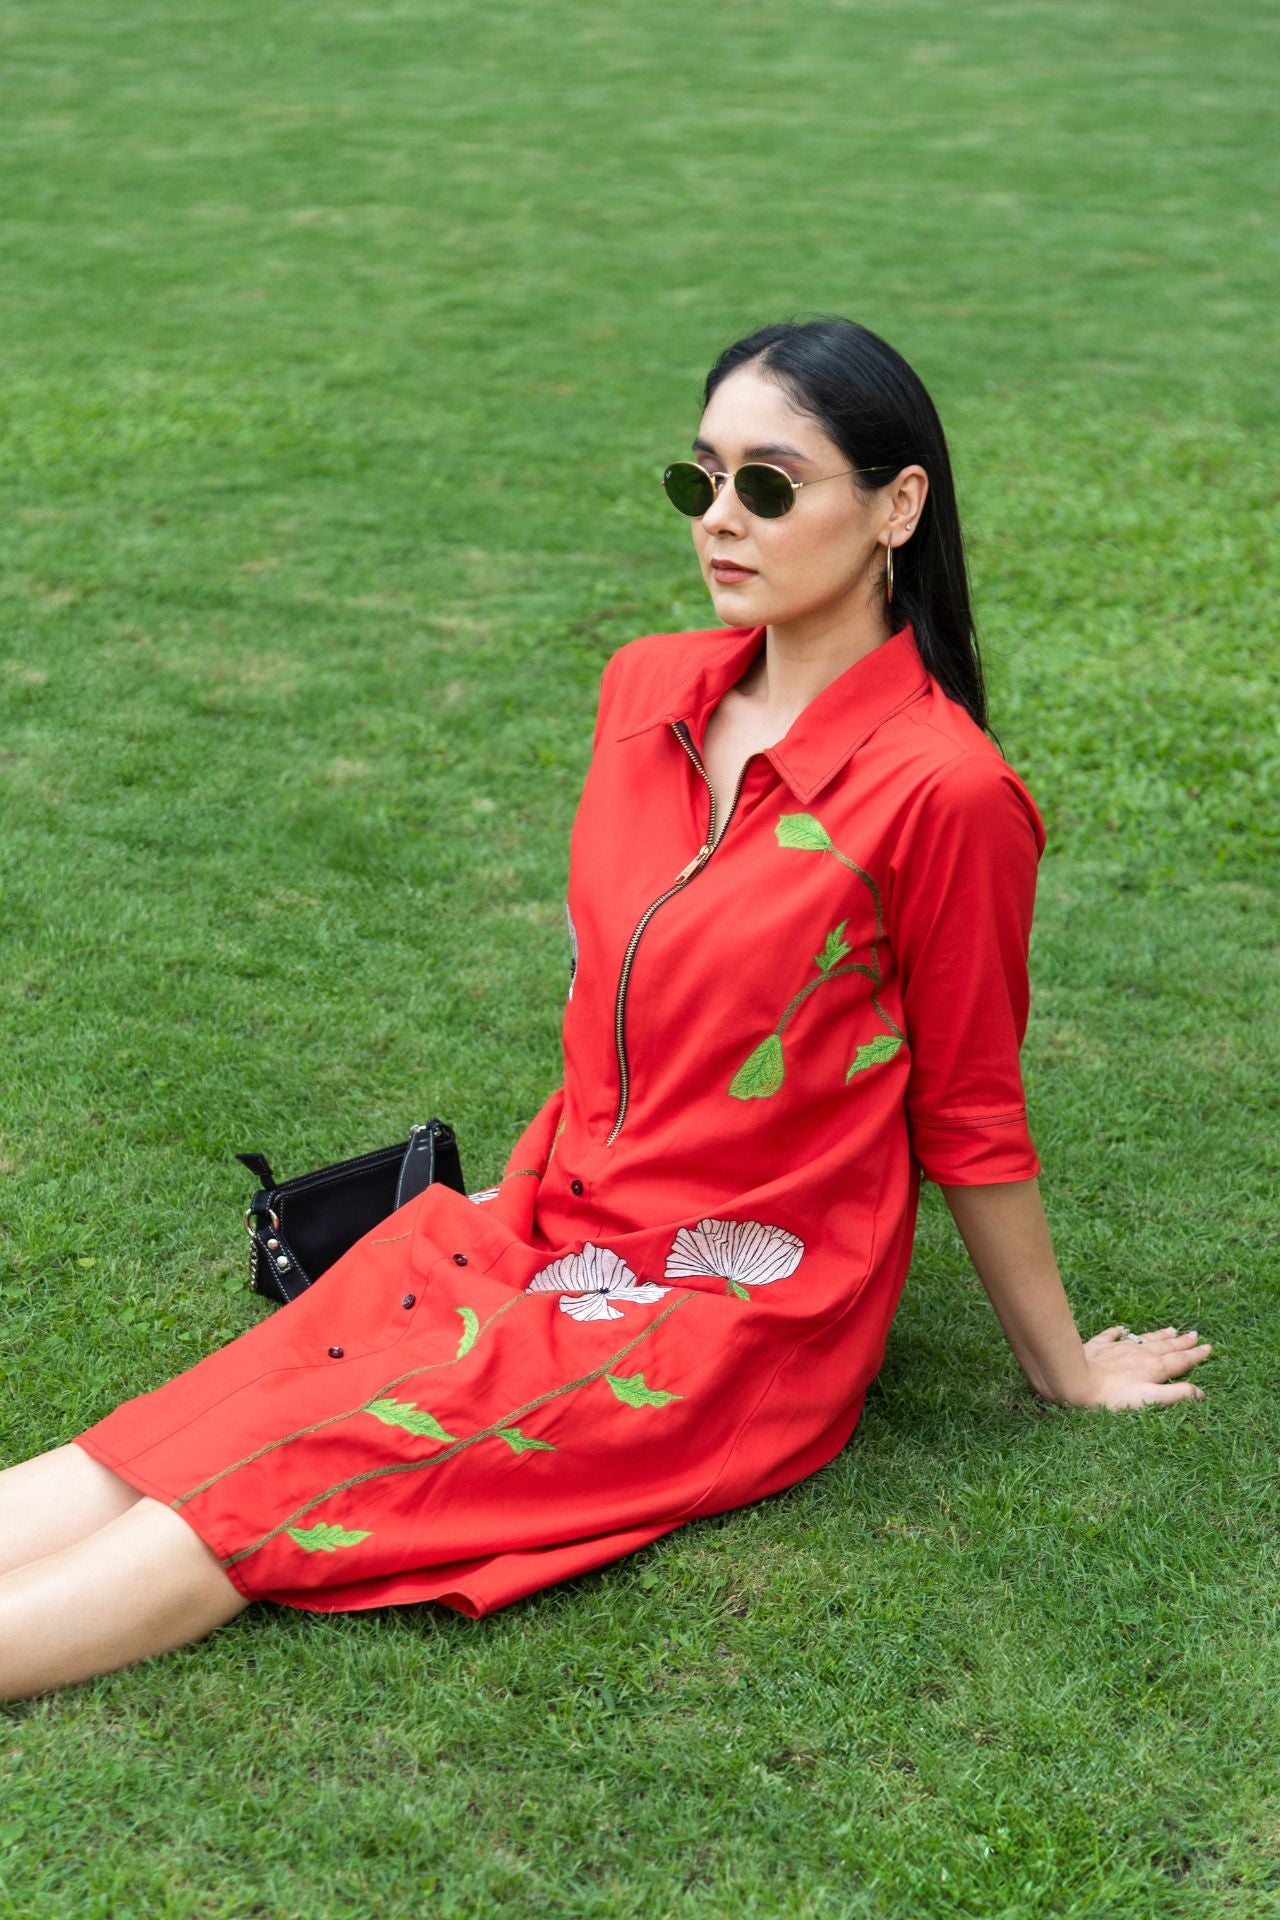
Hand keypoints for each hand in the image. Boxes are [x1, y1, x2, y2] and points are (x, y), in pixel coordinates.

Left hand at [1073, 1324, 1212, 1409]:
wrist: (1076, 1381)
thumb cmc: (1113, 1397)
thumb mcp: (1150, 1400)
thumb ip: (1176, 1395)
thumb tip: (1201, 1393)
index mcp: (1154, 1368)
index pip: (1180, 1360)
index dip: (1196, 1355)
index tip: (1208, 1347)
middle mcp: (1139, 1354)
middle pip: (1165, 1346)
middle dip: (1182, 1342)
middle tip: (1195, 1334)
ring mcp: (1119, 1349)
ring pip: (1143, 1339)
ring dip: (1159, 1335)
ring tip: (1171, 1329)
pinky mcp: (1098, 1347)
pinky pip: (1111, 1336)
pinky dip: (1117, 1332)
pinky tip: (1120, 1328)